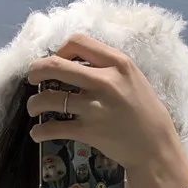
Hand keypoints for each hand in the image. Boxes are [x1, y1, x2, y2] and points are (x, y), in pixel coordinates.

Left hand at [26, 34, 187, 187]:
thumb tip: (75, 64)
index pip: (78, 42)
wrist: (155, 146)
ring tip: (33, 108)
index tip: (57, 60)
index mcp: (117, 63)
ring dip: (34, 103)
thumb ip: (107, 67)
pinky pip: (53, 128)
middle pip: (55, 65)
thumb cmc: (145, 111)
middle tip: (32, 78)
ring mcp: (94, 107)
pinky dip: (40, 132)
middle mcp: (104, 81)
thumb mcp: (132, 78)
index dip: (60, 49)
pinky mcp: (88, 131)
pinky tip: (37, 133)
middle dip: (36, 71)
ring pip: (49, 98)